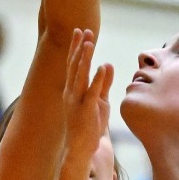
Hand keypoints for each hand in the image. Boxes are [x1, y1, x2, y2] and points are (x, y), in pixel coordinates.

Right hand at [62, 29, 113, 159]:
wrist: (82, 149)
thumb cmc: (90, 125)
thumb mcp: (100, 100)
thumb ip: (103, 83)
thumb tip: (107, 65)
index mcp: (72, 90)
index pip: (74, 65)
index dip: (77, 48)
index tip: (81, 32)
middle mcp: (71, 93)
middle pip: (75, 66)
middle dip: (79, 48)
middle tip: (84, 30)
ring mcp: (77, 101)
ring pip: (80, 75)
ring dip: (85, 58)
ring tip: (89, 43)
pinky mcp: (86, 110)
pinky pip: (92, 92)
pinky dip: (97, 79)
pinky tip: (101, 67)